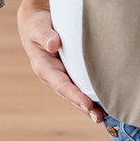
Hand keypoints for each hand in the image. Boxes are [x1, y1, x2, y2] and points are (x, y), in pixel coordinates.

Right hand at [18, 3, 104, 122]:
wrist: (36, 23)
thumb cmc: (38, 25)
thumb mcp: (38, 27)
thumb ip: (45, 36)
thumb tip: (53, 45)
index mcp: (44, 68)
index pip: (61, 85)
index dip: (74, 95)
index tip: (87, 104)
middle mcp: (52, 77)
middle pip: (69, 95)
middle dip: (84, 107)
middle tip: (99, 117)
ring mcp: (60, 78)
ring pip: (75, 95)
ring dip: (88, 107)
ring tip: (102, 117)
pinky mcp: (68, 75)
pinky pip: (79, 88)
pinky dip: (90, 98)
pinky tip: (103, 105)